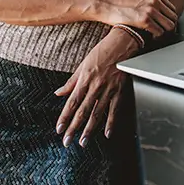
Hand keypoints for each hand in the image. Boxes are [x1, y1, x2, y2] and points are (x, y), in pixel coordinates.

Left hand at [55, 30, 136, 146]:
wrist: (124, 42)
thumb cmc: (103, 50)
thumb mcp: (84, 63)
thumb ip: (72, 81)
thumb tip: (59, 92)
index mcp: (85, 79)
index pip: (71, 102)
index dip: (64, 117)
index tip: (59, 129)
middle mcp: (96, 86)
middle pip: (82, 111)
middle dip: (74, 128)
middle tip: (67, 142)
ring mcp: (109, 89)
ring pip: (97, 113)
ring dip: (89, 129)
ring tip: (83, 142)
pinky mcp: (120, 90)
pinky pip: (115, 109)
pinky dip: (111, 122)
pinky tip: (106, 133)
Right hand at [98, 0, 177, 37]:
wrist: (105, 5)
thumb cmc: (119, 2)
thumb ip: (150, 2)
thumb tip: (159, 13)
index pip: (172, 9)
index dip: (168, 18)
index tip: (164, 25)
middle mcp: (155, 0)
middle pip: (173, 17)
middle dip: (168, 26)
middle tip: (162, 32)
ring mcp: (150, 10)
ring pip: (169, 26)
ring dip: (164, 33)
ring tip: (157, 36)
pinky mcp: (144, 20)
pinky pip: (159, 32)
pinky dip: (156, 37)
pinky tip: (150, 37)